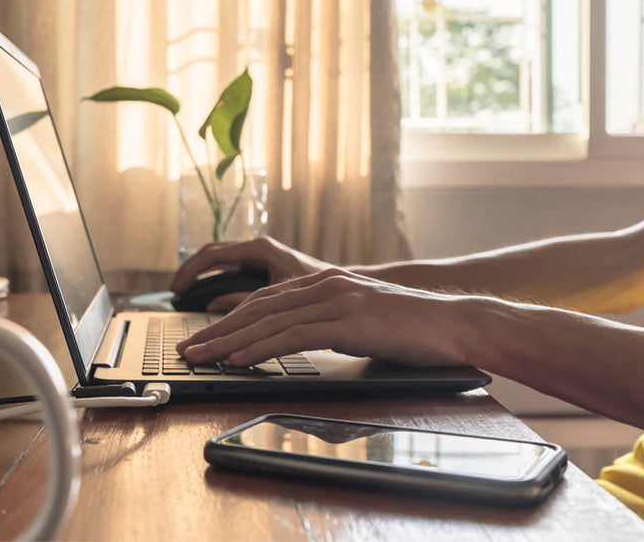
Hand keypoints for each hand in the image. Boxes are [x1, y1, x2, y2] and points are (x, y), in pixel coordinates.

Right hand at [170, 237, 333, 311]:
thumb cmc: (321, 288)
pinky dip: (213, 281)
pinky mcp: (261, 267)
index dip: (191, 272)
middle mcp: (257, 248)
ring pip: (219, 261)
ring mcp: (258, 256)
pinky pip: (229, 270)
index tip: (176, 289)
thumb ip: (246, 301)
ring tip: (182, 293)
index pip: (213, 255)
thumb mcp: (280, 297)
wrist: (344, 285)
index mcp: (260, 249)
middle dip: (190, 274)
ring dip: (199, 275)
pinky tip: (205, 297)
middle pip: (211, 255)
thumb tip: (214, 305)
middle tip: (173, 291)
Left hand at [175, 268, 468, 367]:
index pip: (266, 301)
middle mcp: (326, 285)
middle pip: (258, 307)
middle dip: (218, 330)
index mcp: (327, 283)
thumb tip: (301, 342)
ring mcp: (337, 299)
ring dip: (228, 342)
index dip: (231, 319)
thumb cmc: (414, 329)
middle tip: (188, 349)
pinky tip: (238, 359)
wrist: (455, 324)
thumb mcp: (363, 321)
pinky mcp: (348, 320)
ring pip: (268, 321)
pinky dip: (260, 348)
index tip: (206, 338)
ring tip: (200, 357)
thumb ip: (330, 325)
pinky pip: (292, 336)